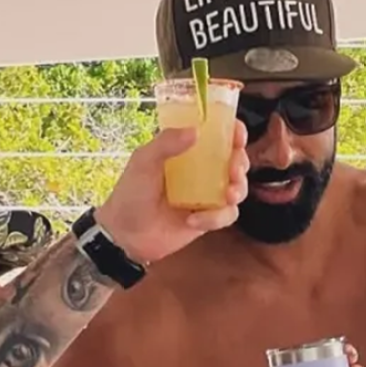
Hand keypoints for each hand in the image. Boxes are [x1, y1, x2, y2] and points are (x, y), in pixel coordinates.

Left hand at [96, 121, 249, 262]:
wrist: (125, 235)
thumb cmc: (130, 194)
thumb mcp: (143, 162)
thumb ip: (166, 143)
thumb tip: (195, 131)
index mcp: (186, 151)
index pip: (217, 135)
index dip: (232, 132)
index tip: (237, 134)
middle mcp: (200, 171)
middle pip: (235, 160)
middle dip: (241, 162)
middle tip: (234, 170)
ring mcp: (206, 195)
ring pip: (237, 188)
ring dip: (238, 189)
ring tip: (227, 195)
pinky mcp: (207, 219)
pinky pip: (226, 216)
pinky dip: (216, 218)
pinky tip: (194, 220)